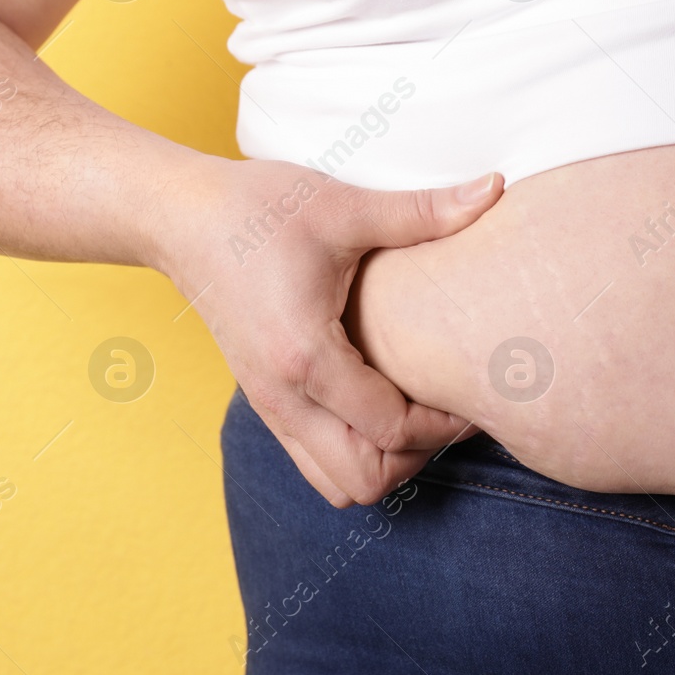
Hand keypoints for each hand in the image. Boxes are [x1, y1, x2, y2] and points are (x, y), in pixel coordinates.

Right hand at [155, 158, 503, 506]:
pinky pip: (316, 460)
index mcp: (306, 356)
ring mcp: (269, 405)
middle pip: (364, 481)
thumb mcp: (343, 206)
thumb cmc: (257, 208)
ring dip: (383, 461)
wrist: (180, 218)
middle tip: (447, 407)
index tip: (474, 393)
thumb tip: (493, 190)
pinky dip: (355, 450)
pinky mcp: (265, 400)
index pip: (390, 430)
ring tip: (414, 410)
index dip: (444, 423)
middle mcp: (283, 396)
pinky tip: (379, 399)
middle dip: (417, 455)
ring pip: (337, 484)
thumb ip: (422, 209)